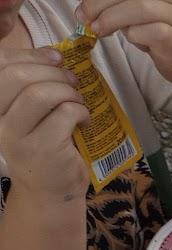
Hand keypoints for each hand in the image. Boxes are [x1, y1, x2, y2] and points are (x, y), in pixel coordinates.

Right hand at [0, 48, 89, 200]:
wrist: (50, 194)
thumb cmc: (43, 152)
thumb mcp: (30, 119)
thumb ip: (32, 91)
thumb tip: (53, 57)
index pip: (1, 67)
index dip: (30, 54)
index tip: (56, 56)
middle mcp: (0, 121)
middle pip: (18, 77)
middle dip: (52, 71)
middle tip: (72, 80)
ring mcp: (20, 136)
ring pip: (39, 94)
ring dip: (66, 91)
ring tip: (78, 100)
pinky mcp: (45, 148)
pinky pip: (64, 114)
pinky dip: (80, 110)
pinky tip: (85, 119)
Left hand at [77, 0, 171, 86]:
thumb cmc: (169, 34)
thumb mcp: (143, 10)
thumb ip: (122, 3)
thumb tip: (87, 6)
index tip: (84, 5)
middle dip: (100, 3)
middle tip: (85, 16)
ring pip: (141, 7)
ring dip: (113, 19)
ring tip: (99, 30)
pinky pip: (154, 32)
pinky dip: (135, 35)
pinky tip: (132, 39)